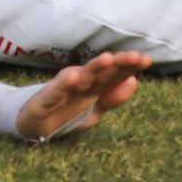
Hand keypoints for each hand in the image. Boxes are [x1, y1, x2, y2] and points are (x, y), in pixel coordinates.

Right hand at [16, 51, 150, 141]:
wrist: (34, 125)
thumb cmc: (67, 112)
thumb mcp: (94, 111)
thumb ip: (113, 98)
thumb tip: (134, 82)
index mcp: (96, 85)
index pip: (116, 73)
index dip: (131, 66)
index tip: (147, 60)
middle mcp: (82, 82)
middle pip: (103, 71)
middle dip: (119, 63)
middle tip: (136, 56)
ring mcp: (64, 88)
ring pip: (81, 75)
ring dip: (94, 67)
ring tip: (108, 59)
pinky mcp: (46, 98)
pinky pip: (56, 91)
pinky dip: (63, 84)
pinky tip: (72, 77)